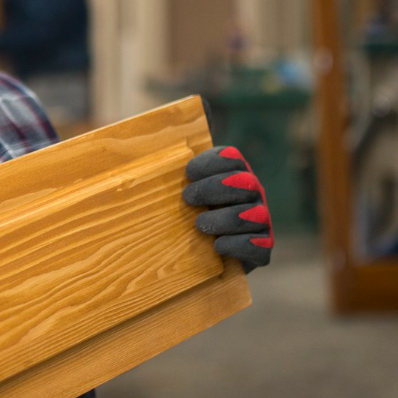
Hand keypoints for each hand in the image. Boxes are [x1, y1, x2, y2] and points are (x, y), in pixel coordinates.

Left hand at [182, 146, 272, 271]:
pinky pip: (258, 246)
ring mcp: (261, 221)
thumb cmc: (190, 215)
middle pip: (245, 182)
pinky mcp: (262, 249)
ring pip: (253, 214)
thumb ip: (171, 173)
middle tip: (188, 197)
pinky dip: (238, 245)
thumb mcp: (182, 192)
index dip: (212, 162)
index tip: (189, 173)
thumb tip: (134, 140)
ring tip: (199, 224)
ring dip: (224, 218)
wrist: (208, 256)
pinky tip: (217, 246)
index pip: (231, 157)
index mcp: (234, 173)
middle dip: (214, 188)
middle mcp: (253, 194)